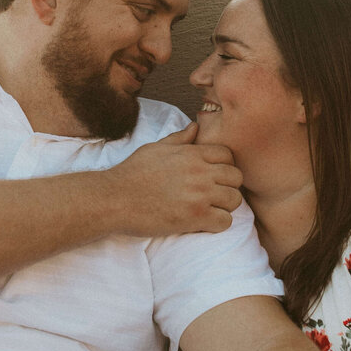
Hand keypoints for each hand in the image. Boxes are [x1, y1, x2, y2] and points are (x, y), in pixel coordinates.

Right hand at [107, 124, 242, 235]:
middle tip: (213, 195)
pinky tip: (203, 222)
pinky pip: (225, 221)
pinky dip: (217, 224)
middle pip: (236, 177)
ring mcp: (199, 195)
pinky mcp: (195, 217)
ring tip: (209, 209)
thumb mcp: (155, 148)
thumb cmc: (132, 173)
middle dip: (228, 186)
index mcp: (191, 153)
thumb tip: (195, 126)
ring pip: (235, 200)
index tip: (212, 176)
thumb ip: (179, 139)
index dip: (223, 166)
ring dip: (225, 206)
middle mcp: (199, 172)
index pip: (228, 155)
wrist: (114, 199)